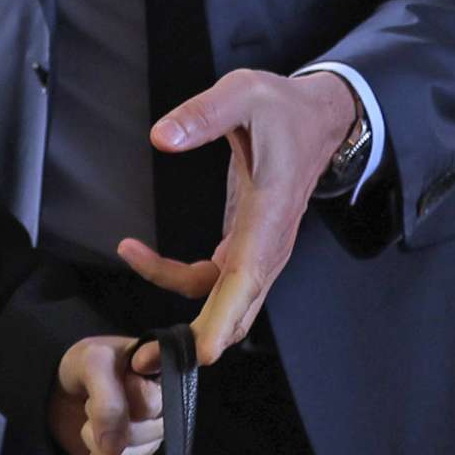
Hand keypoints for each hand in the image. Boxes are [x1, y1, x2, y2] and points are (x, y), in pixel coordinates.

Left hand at [52, 335, 164, 454]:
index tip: (129, 373)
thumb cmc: (87, 366)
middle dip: (106, 419)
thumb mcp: (93, 363)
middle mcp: (164, 414)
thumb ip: (108, 400)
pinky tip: (94, 454)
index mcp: (160, 380)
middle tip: (94, 398)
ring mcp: (150, 442)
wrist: (65, 387)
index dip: (136, 394)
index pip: (154, 399)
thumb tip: (114, 448)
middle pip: (141, 433)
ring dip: (97, 441)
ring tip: (92, 419)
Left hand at [116, 69, 358, 361]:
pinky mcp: (246, 244)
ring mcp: (258, 248)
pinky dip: (176, 278)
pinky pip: (212, 279)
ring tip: (138, 334)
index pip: (248, 276)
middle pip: (236, 308)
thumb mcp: (243, 94)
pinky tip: (140, 255)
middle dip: (196, 341)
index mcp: (269, 212)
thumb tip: (162, 137)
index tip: (201, 351)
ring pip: (223, 301)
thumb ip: (203, 115)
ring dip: (184, 321)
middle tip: (147, 361)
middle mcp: (268, 242)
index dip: (223, 316)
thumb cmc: (282, 109)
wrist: (316, 118)